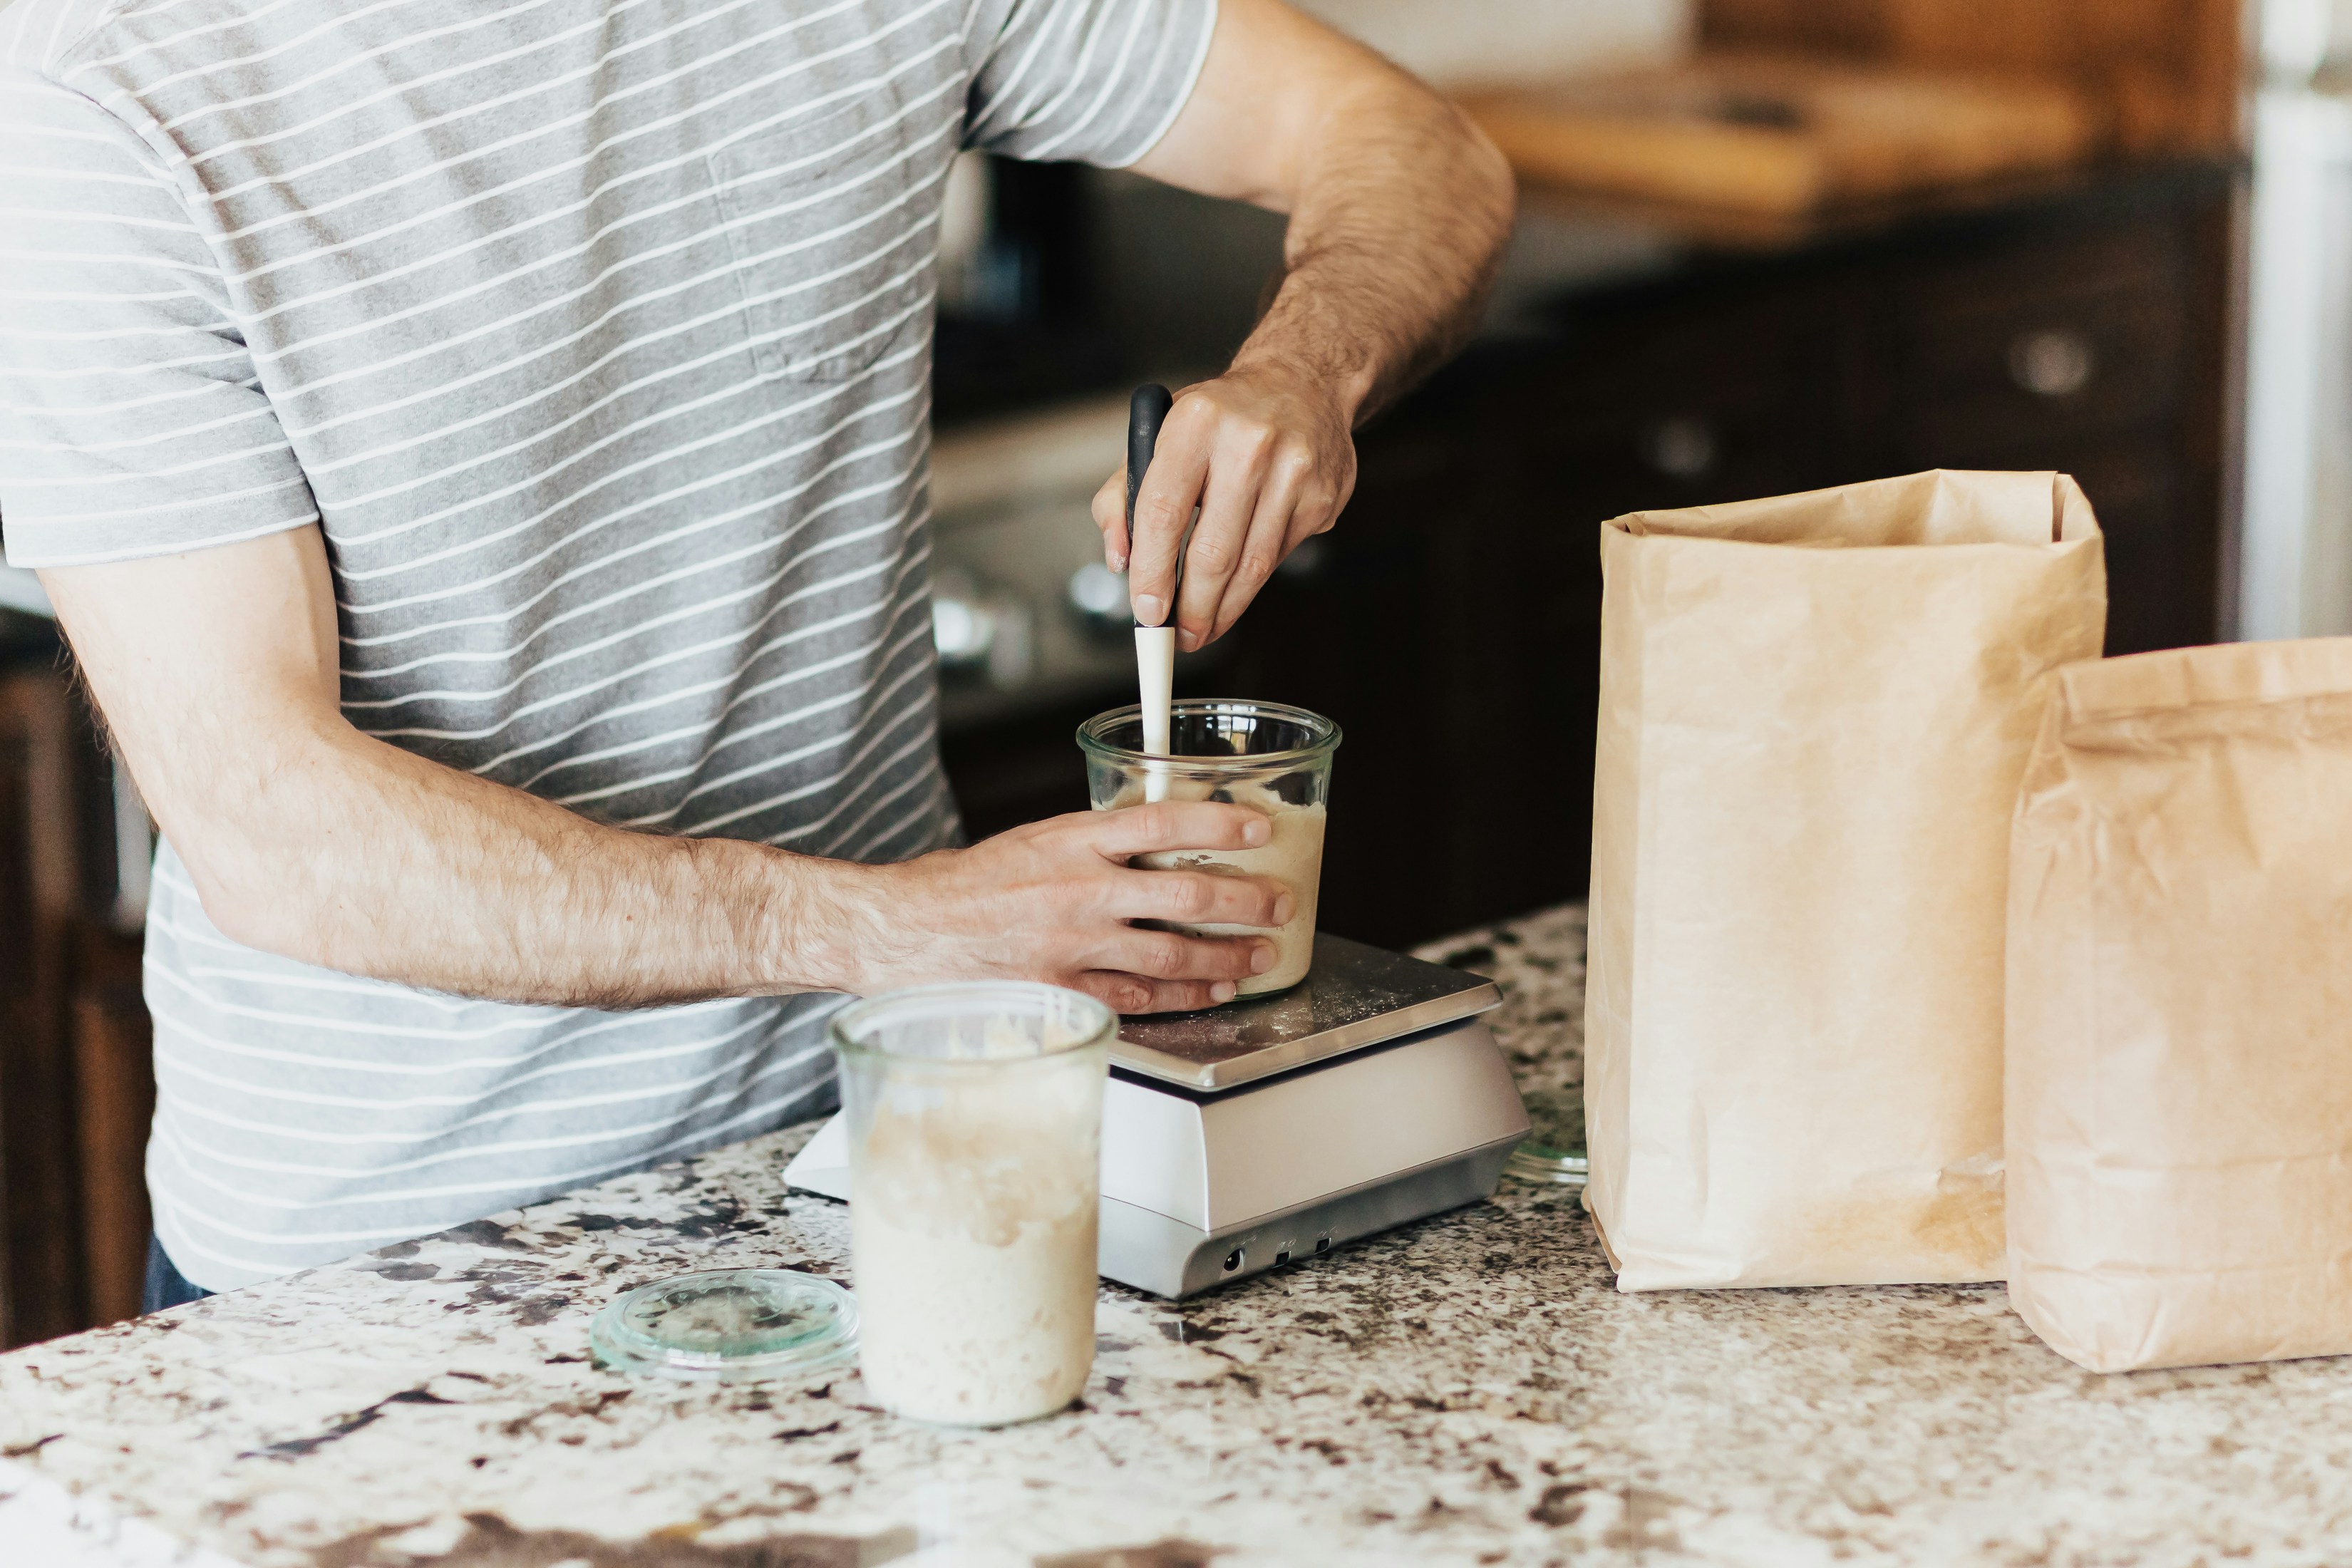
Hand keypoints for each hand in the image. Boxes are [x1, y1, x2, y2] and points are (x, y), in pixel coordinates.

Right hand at [835, 803, 1295, 1012]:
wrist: (906, 930)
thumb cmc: (967, 884)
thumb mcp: (1035, 840)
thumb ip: (1094, 845)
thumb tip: (1157, 847)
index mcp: (1072, 839)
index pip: (1163, 820)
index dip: (1219, 821)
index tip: (1258, 825)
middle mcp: (1079, 890)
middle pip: (1185, 893)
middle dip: (1244, 901)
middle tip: (1280, 901)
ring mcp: (1074, 945)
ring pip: (1172, 954)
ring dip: (1227, 956)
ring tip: (1261, 954)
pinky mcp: (1064, 991)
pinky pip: (1140, 998)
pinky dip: (1185, 997)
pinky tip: (1213, 991)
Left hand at [1090, 363, 1355, 651]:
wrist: (1303, 384)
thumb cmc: (1217, 421)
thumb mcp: (1157, 437)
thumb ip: (1122, 497)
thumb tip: (1120, 560)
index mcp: (1196, 422)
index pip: (1164, 512)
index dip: (1153, 571)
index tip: (1147, 612)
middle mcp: (1249, 443)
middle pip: (1214, 551)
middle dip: (1192, 608)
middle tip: (1176, 638)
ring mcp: (1294, 470)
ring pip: (1253, 566)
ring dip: (1223, 610)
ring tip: (1202, 630)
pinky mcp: (1323, 496)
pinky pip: (1279, 558)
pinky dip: (1253, 581)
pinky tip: (1238, 586)